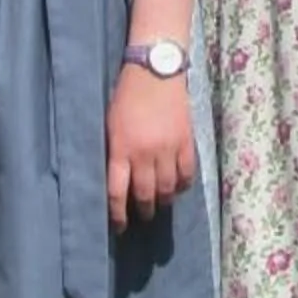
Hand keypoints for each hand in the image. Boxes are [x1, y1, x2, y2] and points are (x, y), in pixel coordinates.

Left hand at [106, 67, 195, 231]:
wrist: (156, 70)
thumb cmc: (126, 95)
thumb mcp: (110, 124)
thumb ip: (114, 152)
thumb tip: (117, 179)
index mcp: (121, 148)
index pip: (117, 192)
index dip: (118, 214)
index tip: (120, 226)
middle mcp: (145, 153)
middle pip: (145, 194)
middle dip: (144, 211)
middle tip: (144, 217)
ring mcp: (168, 149)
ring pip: (168, 188)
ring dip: (164, 200)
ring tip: (161, 204)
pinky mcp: (187, 142)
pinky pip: (187, 173)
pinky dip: (183, 185)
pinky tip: (179, 187)